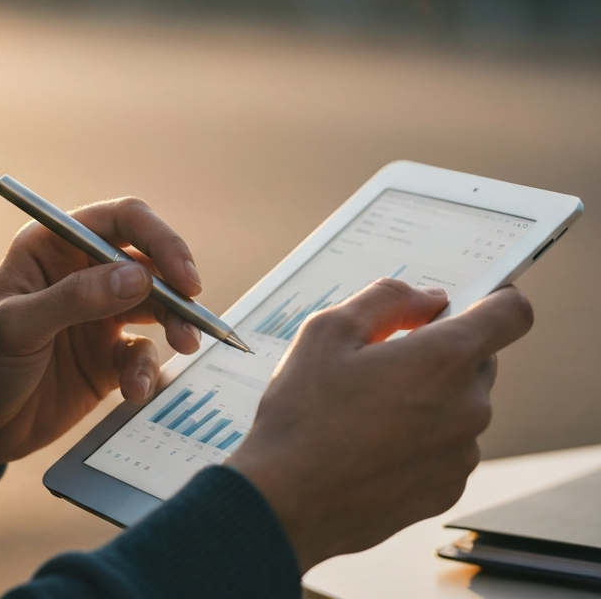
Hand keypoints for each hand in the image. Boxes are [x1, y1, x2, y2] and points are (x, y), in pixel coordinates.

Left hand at [0, 197, 203, 467]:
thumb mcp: (16, 326)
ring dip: (177, 322)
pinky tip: (134, 391)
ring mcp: (99, 314)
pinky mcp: (108, 356)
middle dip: (177, 284)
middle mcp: (82, 272)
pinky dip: (148, 370)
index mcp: (55, 246)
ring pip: (157, 304)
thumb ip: (74, 298)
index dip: (158, 239)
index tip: (182, 274)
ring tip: (186, 345)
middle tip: (193, 313)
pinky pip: (144, 353)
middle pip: (149, 260)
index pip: (121, 220)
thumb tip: (138, 276)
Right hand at [227, 279, 532, 572]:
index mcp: (444, 359)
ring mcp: (461, 453)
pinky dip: (421, 434)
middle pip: (478, 357)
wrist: (288, 500)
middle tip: (383, 356)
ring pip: (460, 402)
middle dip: (440, 349)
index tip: (470, 299)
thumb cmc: (304, 413)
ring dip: (429, 394)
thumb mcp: (329, 330)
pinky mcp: (447, 487)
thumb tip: (428, 298)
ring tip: (367, 405)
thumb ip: (387, 298)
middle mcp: (468, 406)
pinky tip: (372, 440)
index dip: (495, 298)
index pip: (510, 314)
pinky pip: (447, 444)